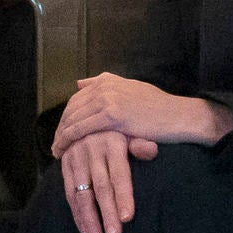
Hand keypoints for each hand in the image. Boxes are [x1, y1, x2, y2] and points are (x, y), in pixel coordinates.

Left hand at [50, 72, 230, 154]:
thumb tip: (80, 83)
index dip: (66, 116)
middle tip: (55, 144)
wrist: (177, 115)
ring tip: (57, 151)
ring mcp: (107, 99)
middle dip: (61, 127)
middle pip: (72, 108)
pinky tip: (64, 151)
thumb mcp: (130, 88)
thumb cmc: (158, 107)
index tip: (61, 131)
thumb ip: (105, 83)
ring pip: (74, 119)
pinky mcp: (112, 115)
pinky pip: (82, 129)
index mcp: (107, 81)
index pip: (77, 99)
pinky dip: (69, 140)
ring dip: (61, 136)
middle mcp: (104, 86)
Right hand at [54, 126, 157, 232]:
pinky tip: (84, 229)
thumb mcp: (131, 130)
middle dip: (107, 213)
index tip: (128, 218)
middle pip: (101, 187)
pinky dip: (76, 212)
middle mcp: (91, 150)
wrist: (86, 115)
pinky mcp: (65, 164)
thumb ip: (140, 144)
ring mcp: (76, 158)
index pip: (119, 174)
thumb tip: (152, 150)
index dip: (123, 196)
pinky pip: (69, 192)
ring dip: (89, 219)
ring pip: (82, 194)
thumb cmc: (118, 129)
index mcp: (112, 143)